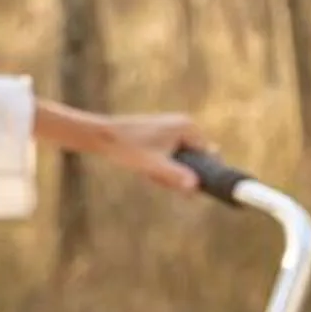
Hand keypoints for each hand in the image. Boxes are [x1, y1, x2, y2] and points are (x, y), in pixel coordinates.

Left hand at [87, 111, 205, 191]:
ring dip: (166, 173)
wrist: (102, 136)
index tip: (174, 182)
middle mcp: (185, 124)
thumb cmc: (127, 148)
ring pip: (181, 163)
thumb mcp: (153, 165)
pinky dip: (159, 167)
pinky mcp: (162, 134)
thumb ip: (174, 175)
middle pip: (194, 162)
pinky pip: (170, 158)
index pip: (208, 159)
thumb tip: (195, 186)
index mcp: (189, 127)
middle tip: (154, 175)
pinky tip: (144, 169)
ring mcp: (174, 128)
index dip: (194, 175)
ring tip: (147, 171)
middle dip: (176, 174)